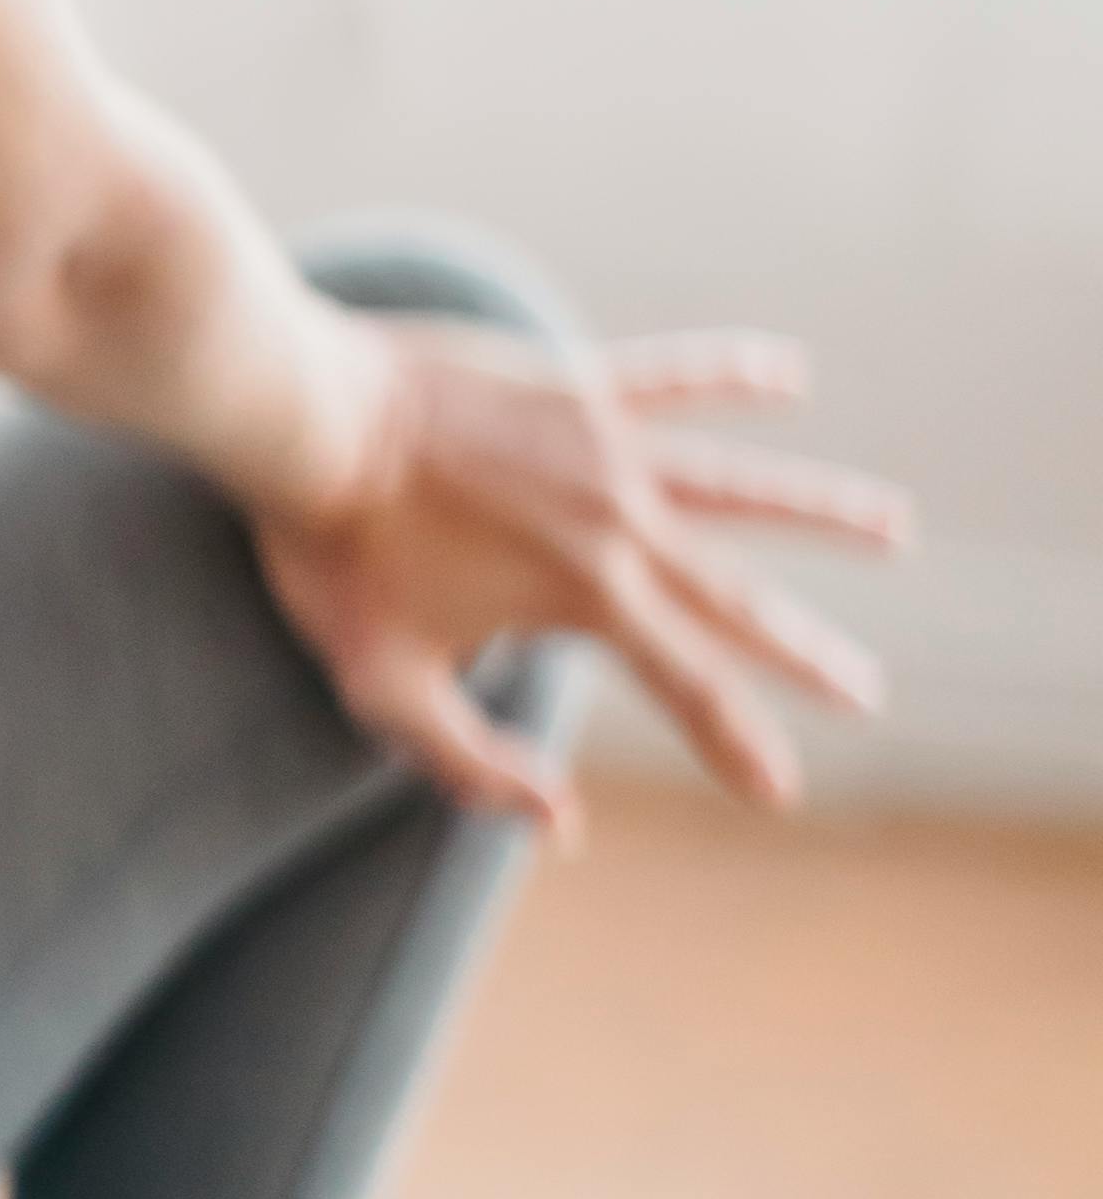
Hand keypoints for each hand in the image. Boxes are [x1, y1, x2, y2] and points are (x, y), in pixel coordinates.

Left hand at [253, 324, 907, 830]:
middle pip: (737, 599)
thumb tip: (560, 826)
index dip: (737, 744)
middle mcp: (619, 524)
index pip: (687, 687)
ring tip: (894, 524)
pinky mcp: (576, 386)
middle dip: (805, 653)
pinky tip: (791, 372)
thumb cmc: (330, 553)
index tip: (781, 790)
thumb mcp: (385, 685)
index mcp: (583, 599)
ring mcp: (606, 446)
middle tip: (866, 690)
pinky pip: (676, 375)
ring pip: (743, 483)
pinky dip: (735, 372)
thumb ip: (473, 763)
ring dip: (823, 508)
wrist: (304, 419)